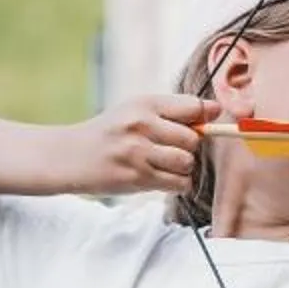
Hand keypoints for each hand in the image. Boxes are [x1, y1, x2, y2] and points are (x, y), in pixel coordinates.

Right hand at [67, 95, 213, 197]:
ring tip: (164, 164)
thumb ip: (175, 110)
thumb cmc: (111, 133)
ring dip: (182, 167)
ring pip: (187, 162)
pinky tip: (160, 177)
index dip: (204, 118)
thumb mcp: (137, 111)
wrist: (71, 156)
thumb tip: (217, 110)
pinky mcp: (137, 178)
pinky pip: (178, 183)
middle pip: (193, 139)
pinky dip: (177, 184)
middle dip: (189, 147)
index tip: (200, 125)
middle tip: (171, 149)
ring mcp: (138, 152)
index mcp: (145, 103)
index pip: (193, 107)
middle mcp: (141, 125)